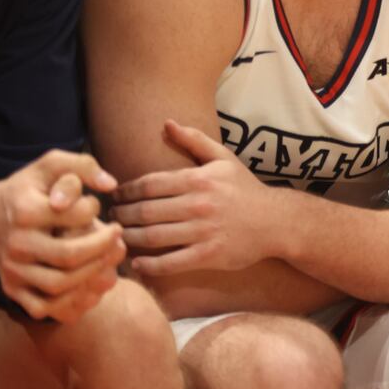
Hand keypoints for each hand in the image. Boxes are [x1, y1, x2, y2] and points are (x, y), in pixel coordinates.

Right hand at [0, 151, 124, 322]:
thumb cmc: (31, 189)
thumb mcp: (51, 165)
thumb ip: (83, 166)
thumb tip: (111, 184)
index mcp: (25, 211)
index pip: (76, 214)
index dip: (95, 210)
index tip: (96, 206)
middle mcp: (15, 243)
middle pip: (70, 256)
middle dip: (103, 248)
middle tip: (116, 236)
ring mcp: (12, 270)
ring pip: (59, 285)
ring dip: (93, 275)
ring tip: (107, 259)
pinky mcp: (12, 290)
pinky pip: (45, 307)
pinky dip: (73, 302)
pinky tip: (90, 283)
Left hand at [113, 120, 276, 276]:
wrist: (277, 221)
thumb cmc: (246, 189)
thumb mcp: (224, 159)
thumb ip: (194, 140)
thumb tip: (167, 123)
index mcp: (199, 179)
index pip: (149, 184)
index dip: (125, 191)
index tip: (116, 196)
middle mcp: (199, 204)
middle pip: (145, 211)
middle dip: (121, 215)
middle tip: (111, 218)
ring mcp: (204, 231)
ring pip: (152, 237)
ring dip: (129, 238)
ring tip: (118, 237)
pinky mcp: (209, 255)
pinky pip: (170, 262)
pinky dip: (149, 265)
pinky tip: (137, 263)